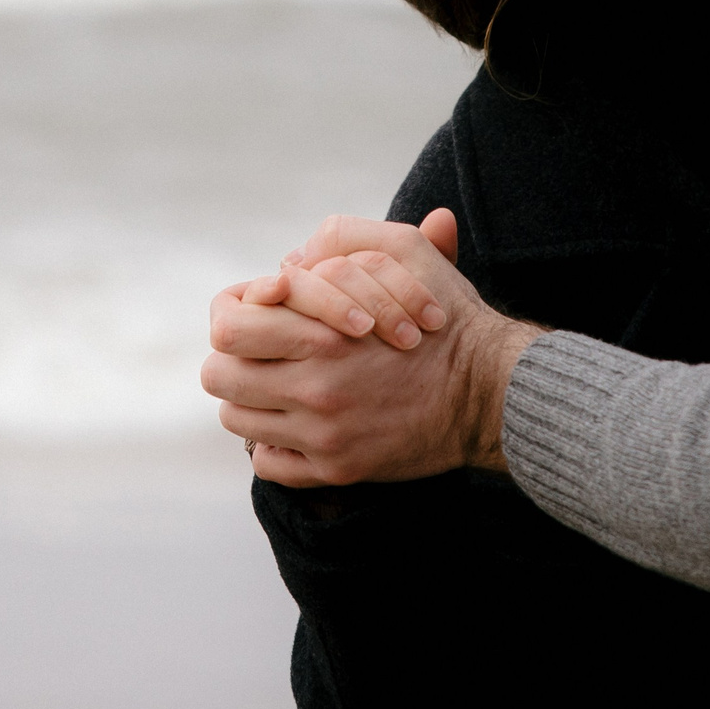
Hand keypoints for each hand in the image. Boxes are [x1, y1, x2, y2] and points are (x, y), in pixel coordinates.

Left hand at [202, 211, 545, 486]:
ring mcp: (323, 435)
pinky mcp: (337, 469)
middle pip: (219, 375)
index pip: (226, 326)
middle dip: (235, 356)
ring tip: (280, 382)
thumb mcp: (404, 254)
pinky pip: (268, 463)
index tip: (257, 308)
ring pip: (238, 420)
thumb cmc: (444, 319)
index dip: (233, 310)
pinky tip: (297, 421)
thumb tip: (287, 260)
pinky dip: (272, 443)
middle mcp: (315, 388)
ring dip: (252, 398)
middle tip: (262, 349)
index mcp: (322, 333)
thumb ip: (343, 239)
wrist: (490, 391)